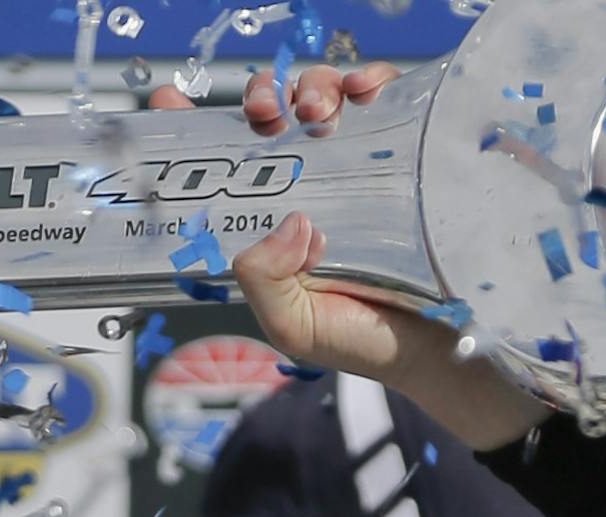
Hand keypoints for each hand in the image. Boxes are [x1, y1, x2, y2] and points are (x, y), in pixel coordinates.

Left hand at [150, 60, 546, 450]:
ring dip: (311, 89)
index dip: (193, 133)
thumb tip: (287, 223)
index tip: (171, 107)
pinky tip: (364, 92)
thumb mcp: (292, 324)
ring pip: (316, 99)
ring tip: (321, 111)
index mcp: (264, 226)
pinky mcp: (398, 154)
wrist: (434, 346)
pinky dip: (367, 81)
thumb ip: (264, 282)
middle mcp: (302, 188)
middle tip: (267, 113)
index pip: (219, 169)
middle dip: (259, 100)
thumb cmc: (358, 339)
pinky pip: (377, 98)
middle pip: (267, 120)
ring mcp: (350, 168)